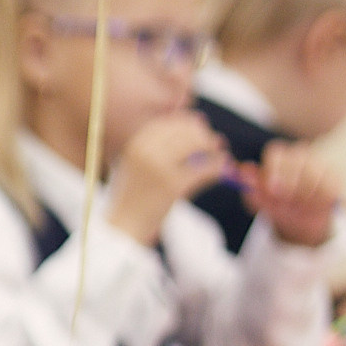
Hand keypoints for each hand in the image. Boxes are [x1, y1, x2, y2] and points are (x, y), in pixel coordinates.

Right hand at [105, 111, 229, 245]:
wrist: (122, 227)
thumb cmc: (133, 197)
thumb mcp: (140, 162)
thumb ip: (164, 143)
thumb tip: (200, 118)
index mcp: (138, 142)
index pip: (174, 122)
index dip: (192, 126)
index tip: (202, 135)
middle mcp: (146, 150)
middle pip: (188, 130)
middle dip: (206, 137)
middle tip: (216, 147)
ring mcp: (159, 167)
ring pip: (200, 145)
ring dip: (214, 151)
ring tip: (220, 159)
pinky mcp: (173, 185)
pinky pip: (206, 168)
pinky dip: (218, 168)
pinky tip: (222, 171)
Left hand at [238, 140, 344, 248]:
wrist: (300, 219)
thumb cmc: (277, 205)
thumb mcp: (262, 200)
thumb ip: (252, 186)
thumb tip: (242, 169)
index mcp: (278, 157)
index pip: (275, 153)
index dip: (274, 169)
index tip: (272, 188)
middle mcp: (299, 154)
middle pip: (296, 159)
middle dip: (291, 182)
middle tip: (287, 200)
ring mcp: (319, 162)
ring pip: (315, 172)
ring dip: (305, 193)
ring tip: (299, 205)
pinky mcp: (335, 174)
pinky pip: (330, 184)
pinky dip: (321, 198)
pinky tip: (314, 205)